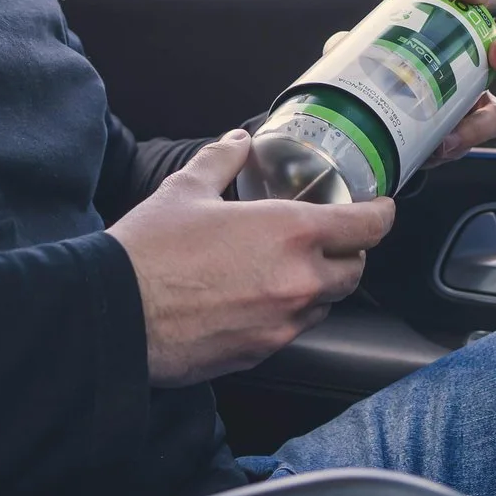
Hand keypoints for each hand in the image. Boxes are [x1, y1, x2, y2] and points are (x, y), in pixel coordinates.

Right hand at [109, 131, 395, 386]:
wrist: (115, 314)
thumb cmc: (149, 252)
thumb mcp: (186, 190)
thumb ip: (222, 160)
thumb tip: (238, 142)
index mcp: (290, 231)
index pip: (368, 226)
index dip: (380, 214)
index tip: (378, 207)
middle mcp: (299, 280)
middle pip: (355, 270)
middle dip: (349, 253)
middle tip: (331, 239)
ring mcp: (283, 322)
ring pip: (327, 305)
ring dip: (319, 286)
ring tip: (290, 269)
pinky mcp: (262, 353)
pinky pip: (293, 331)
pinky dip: (287, 313)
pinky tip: (259, 298)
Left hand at [315, 0, 495, 167]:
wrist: (379, 131)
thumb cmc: (380, 81)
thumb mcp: (360, 61)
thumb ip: (348, 48)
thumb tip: (340, 43)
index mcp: (451, 33)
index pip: (472, 2)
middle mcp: (473, 67)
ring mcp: (474, 107)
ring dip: (483, 122)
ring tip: (451, 135)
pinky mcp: (465, 139)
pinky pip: (471, 144)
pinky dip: (454, 146)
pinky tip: (435, 149)